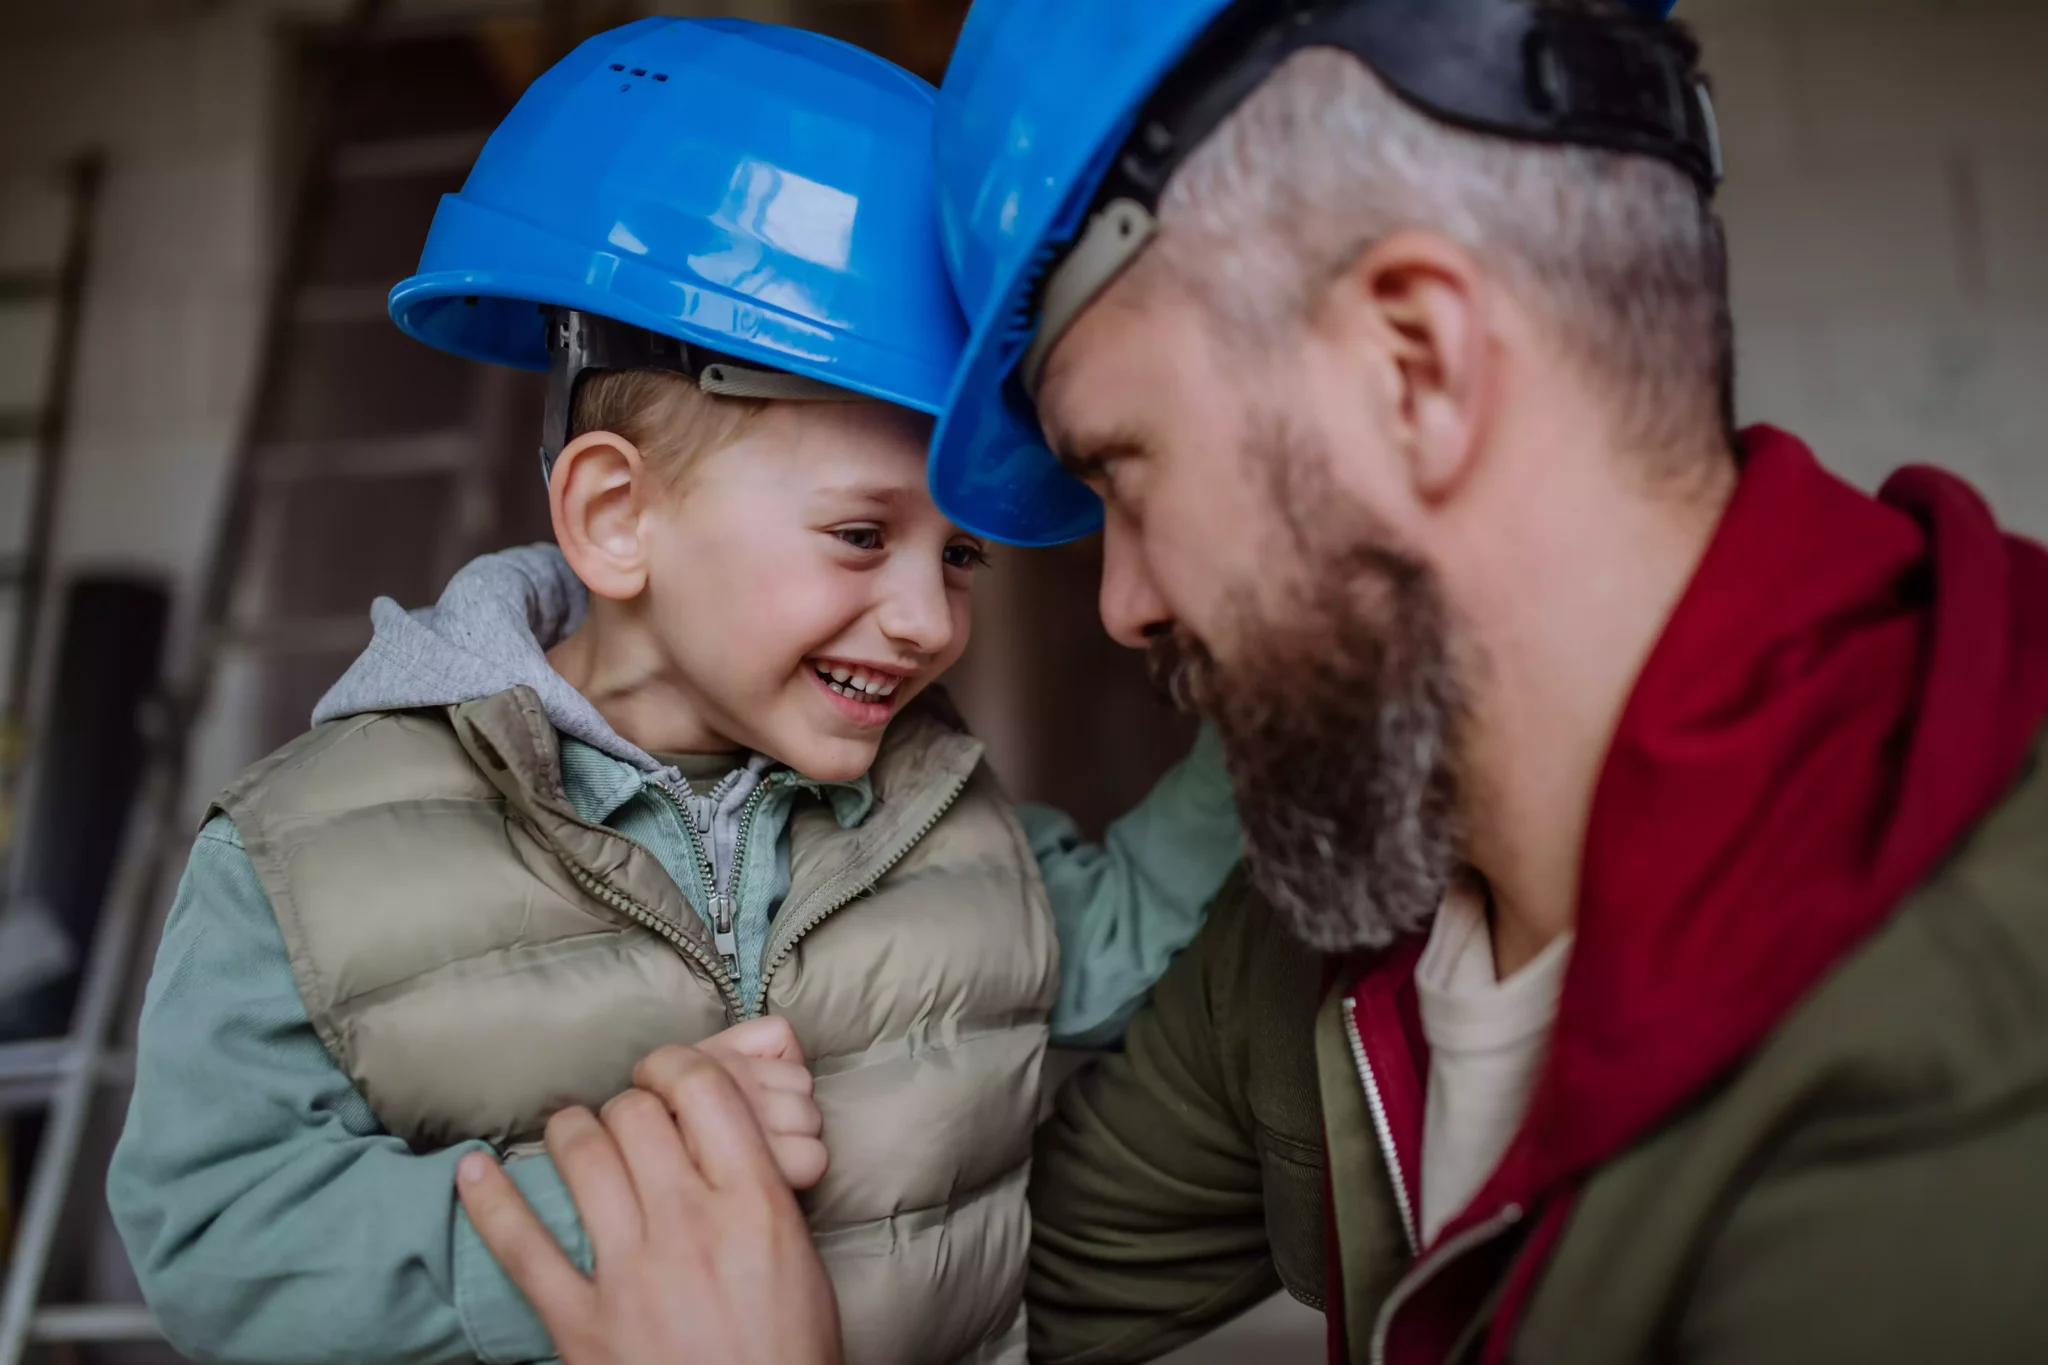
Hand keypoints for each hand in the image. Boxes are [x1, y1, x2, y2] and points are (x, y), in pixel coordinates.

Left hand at [458, 1045, 841, 1364]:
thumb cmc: (788, 1352)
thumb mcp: (800, 1256)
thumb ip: (760, 1189)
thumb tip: (719, 1134)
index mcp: (755, 1204)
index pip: (703, 1090)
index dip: (674, 1065)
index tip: (664, 1073)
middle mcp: (690, 1225)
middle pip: (636, 1114)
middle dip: (627, 1103)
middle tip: (626, 1118)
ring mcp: (631, 1273)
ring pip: (581, 1157)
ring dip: (571, 1132)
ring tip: (572, 1134)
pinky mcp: (582, 1323)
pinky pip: (522, 1247)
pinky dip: (490, 1202)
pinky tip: (473, 1171)